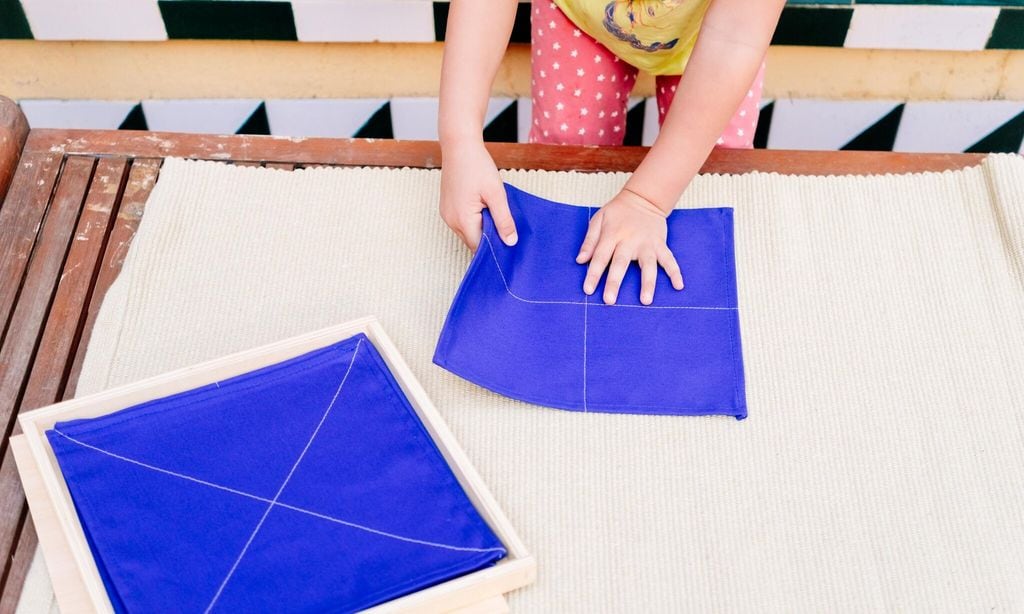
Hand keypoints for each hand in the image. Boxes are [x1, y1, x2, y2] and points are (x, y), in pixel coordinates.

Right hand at [439, 140, 517, 250]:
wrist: (459, 146)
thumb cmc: (477, 166)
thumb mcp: (496, 194)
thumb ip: (503, 220)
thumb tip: (510, 242)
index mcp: (463, 220)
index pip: (479, 247)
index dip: (495, 247)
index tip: (509, 242)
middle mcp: (451, 221)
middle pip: (473, 241)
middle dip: (489, 237)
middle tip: (506, 226)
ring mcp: (447, 214)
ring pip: (468, 232)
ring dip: (481, 227)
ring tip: (494, 212)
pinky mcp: (447, 208)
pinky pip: (462, 222)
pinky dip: (474, 220)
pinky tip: (483, 207)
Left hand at [576, 189, 683, 304]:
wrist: (644, 198)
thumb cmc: (617, 212)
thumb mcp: (598, 219)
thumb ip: (589, 241)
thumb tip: (580, 260)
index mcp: (612, 235)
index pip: (600, 257)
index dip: (593, 274)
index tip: (588, 290)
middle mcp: (629, 240)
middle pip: (621, 263)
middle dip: (615, 282)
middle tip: (609, 300)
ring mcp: (647, 243)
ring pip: (648, 265)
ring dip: (647, 283)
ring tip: (646, 300)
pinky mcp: (660, 244)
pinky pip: (669, 259)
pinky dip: (675, 272)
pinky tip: (678, 286)